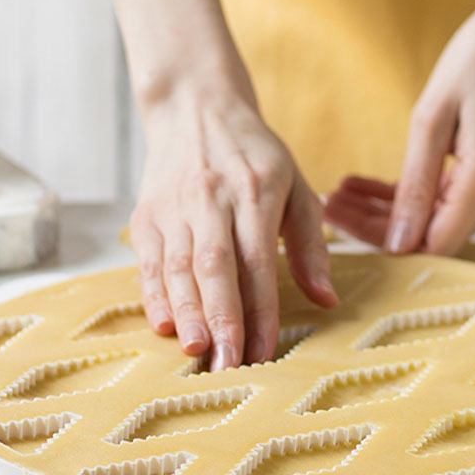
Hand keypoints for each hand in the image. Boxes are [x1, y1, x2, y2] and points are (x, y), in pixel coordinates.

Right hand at [131, 89, 336, 370]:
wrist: (195, 108)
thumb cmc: (254, 155)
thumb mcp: (295, 186)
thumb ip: (310, 244)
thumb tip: (327, 298)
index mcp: (256, 191)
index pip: (259, 260)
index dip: (261, 309)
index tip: (266, 351)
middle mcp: (212, 199)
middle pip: (215, 266)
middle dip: (222, 319)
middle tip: (228, 366)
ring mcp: (174, 206)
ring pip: (179, 266)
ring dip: (188, 312)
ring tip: (197, 351)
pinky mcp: (146, 215)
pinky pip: (149, 261)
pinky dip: (154, 294)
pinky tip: (164, 325)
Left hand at [325, 0, 474, 253]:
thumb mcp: (431, 117)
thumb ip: (414, 185)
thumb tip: (398, 244)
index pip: (433, 243)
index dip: (384, 240)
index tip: (338, 218)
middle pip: (433, 233)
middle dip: (376, 223)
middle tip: (329, 203)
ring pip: (439, 218)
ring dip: (390, 208)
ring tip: (343, 190)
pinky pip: (452, 197)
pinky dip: (415, 193)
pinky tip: (371, 184)